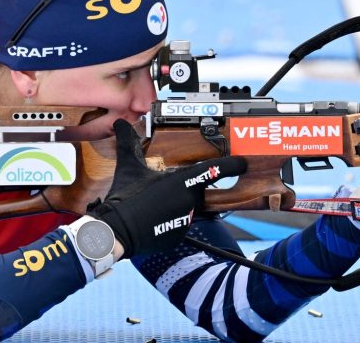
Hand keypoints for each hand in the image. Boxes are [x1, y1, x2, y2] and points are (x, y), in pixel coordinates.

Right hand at [88, 119, 246, 257]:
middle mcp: (190, 200)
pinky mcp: (179, 236)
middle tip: (164, 190)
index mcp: (182, 181)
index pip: (213, 170)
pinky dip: (169, 220)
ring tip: (152, 205)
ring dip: (174, 204)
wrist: (117, 232)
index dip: (230, 166)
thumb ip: (128, 144)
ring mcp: (186, 220)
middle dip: (184, 188)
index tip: (242, 164)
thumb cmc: (125, 198)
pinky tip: (152, 218)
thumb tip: (120, 124)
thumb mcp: (128, 168)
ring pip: (186, 207)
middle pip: (195, 190)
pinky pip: (179, 224)